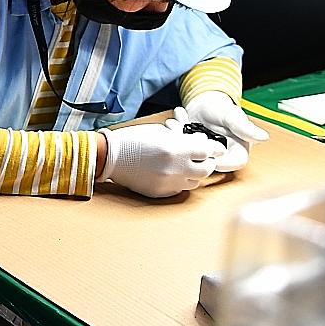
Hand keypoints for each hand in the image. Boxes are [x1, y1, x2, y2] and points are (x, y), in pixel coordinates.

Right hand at [99, 121, 220, 198]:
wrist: (110, 157)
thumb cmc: (132, 140)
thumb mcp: (159, 132)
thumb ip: (181, 139)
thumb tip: (198, 143)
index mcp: (176, 149)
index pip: (207, 151)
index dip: (212, 148)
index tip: (214, 148)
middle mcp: (176, 168)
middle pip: (206, 169)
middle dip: (207, 162)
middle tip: (204, 158)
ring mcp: (169, 183)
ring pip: (195, 182)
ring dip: (195, 173)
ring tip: (187, 166)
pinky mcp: (161, 193)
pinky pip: (180, 189)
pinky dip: (181, 181)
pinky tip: (173, 174)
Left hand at [178, 91, 268, 172]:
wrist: (205, 101)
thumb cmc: (221, 107)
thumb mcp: (231, 116)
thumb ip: (244, 127)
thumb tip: (262, 137)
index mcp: (236, 151)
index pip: (230, 164)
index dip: (216, 160)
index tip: (203, 148)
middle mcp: (221, 156)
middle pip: (208, 161)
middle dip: (192, 147)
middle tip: (180, 129)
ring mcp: (204, 153)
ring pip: (192, 156)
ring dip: (179, 139)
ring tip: (173, 123)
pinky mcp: (191, 149)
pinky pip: (181, 148)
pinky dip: (174, 134)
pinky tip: (173, 120)